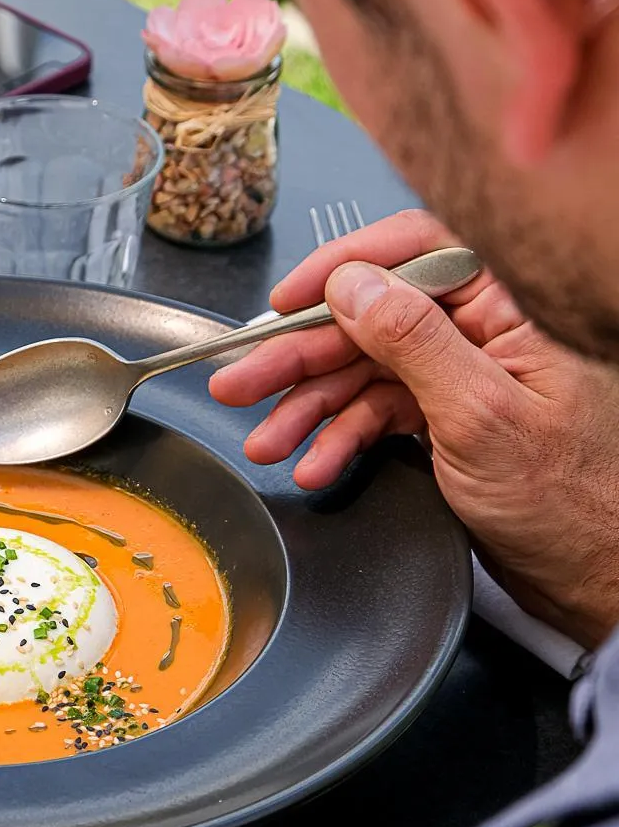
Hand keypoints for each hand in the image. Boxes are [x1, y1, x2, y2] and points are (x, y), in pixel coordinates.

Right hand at [210, 209, 618, 646]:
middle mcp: (484, 332)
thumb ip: (414, 342)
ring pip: (363, 372)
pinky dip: (340, 440)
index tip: (286, 302)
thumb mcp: (480, 415)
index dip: (342, 268)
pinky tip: (314, 463)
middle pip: (371, 319)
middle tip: (242, 381)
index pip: (415, 250)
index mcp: (512, 308)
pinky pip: (376, 414)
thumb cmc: (570, 502)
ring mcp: (460, 376)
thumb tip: (356, 285)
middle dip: (301, 355)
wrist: (592, 575)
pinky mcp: (445, 418)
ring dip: (308, 408)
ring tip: (265, 439)